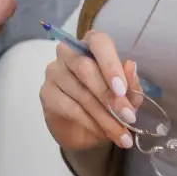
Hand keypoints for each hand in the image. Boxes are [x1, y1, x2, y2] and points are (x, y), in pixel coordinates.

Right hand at [38, 29, 143, 152]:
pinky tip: (101, 132)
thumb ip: (130, 84)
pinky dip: (89, 122)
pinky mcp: (46, 94)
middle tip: (128, 118)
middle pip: (85, 68)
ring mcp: (54, 72)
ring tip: (121, 133)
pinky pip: (69, 107)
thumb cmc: (106, 104)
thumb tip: (130, 66)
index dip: (110, 64)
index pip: (98, 42)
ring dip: (104, 116)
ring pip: (80, 92)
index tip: (121, 89)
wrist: (84, 131)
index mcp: (91, 46)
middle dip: (110, 97)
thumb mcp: (125, 97)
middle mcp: (68, 53)